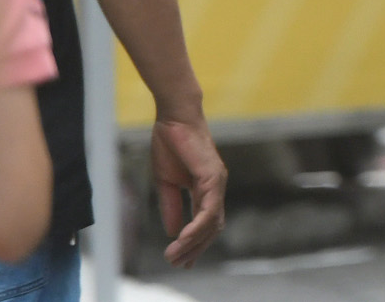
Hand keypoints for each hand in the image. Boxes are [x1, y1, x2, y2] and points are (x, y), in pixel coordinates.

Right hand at [148, 110, 228, 265]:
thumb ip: (171, 207)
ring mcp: (217, 182)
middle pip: (211, 228)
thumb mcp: (166, 183)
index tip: (182, 261)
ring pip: (212, 222)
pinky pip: (209, 208)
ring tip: (175, 256)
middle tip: (177, 264)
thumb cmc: (171, 146)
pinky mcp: (213, 176)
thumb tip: (173, 232)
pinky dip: (197, 226)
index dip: (195, 244)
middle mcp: (216, 188)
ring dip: (193, 242)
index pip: (206, 224)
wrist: (174, 119)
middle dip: (195, 249)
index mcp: (206, 190)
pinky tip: (182, 238)